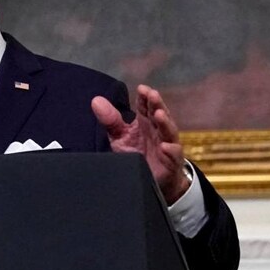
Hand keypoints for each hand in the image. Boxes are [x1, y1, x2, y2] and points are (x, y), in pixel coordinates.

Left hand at [91, 84, 189, 204]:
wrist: (150, 181)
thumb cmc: (135, 154)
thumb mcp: (120, 137)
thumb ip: (110, 120)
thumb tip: (96, 100)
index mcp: (146, 122)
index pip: (146, 106)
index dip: (144, 97)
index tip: (141, 88)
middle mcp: (158, 131)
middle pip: (160, 114)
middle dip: (157, 104)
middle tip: (152, 94)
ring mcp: (167, 146)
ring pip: (169, 132)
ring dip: (165, 123)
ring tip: (159, 114)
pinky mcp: (171, 163)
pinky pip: (173, 156)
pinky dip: (170, 151)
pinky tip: (164, 146)